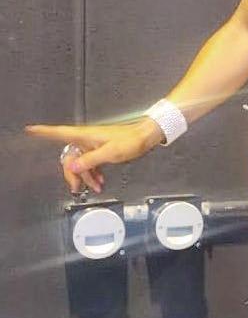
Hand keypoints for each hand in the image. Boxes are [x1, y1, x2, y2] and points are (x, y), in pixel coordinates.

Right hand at [24, 117, 162, 196]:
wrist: (145, 136)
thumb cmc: (130, 140)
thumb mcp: (110, 153)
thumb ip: (90, 161)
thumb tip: (72, 166)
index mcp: (85, 136)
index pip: (59, 132)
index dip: (44, 131)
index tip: (30, 129)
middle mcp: (86, 139)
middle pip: (70, 157)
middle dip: (72, 173)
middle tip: (76, 188)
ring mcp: (93, 145)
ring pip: (81, 163)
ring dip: (86, 176)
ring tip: (95, 187)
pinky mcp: (100, 149)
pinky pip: (90, 163)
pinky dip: (93, 173)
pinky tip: (99, 181)